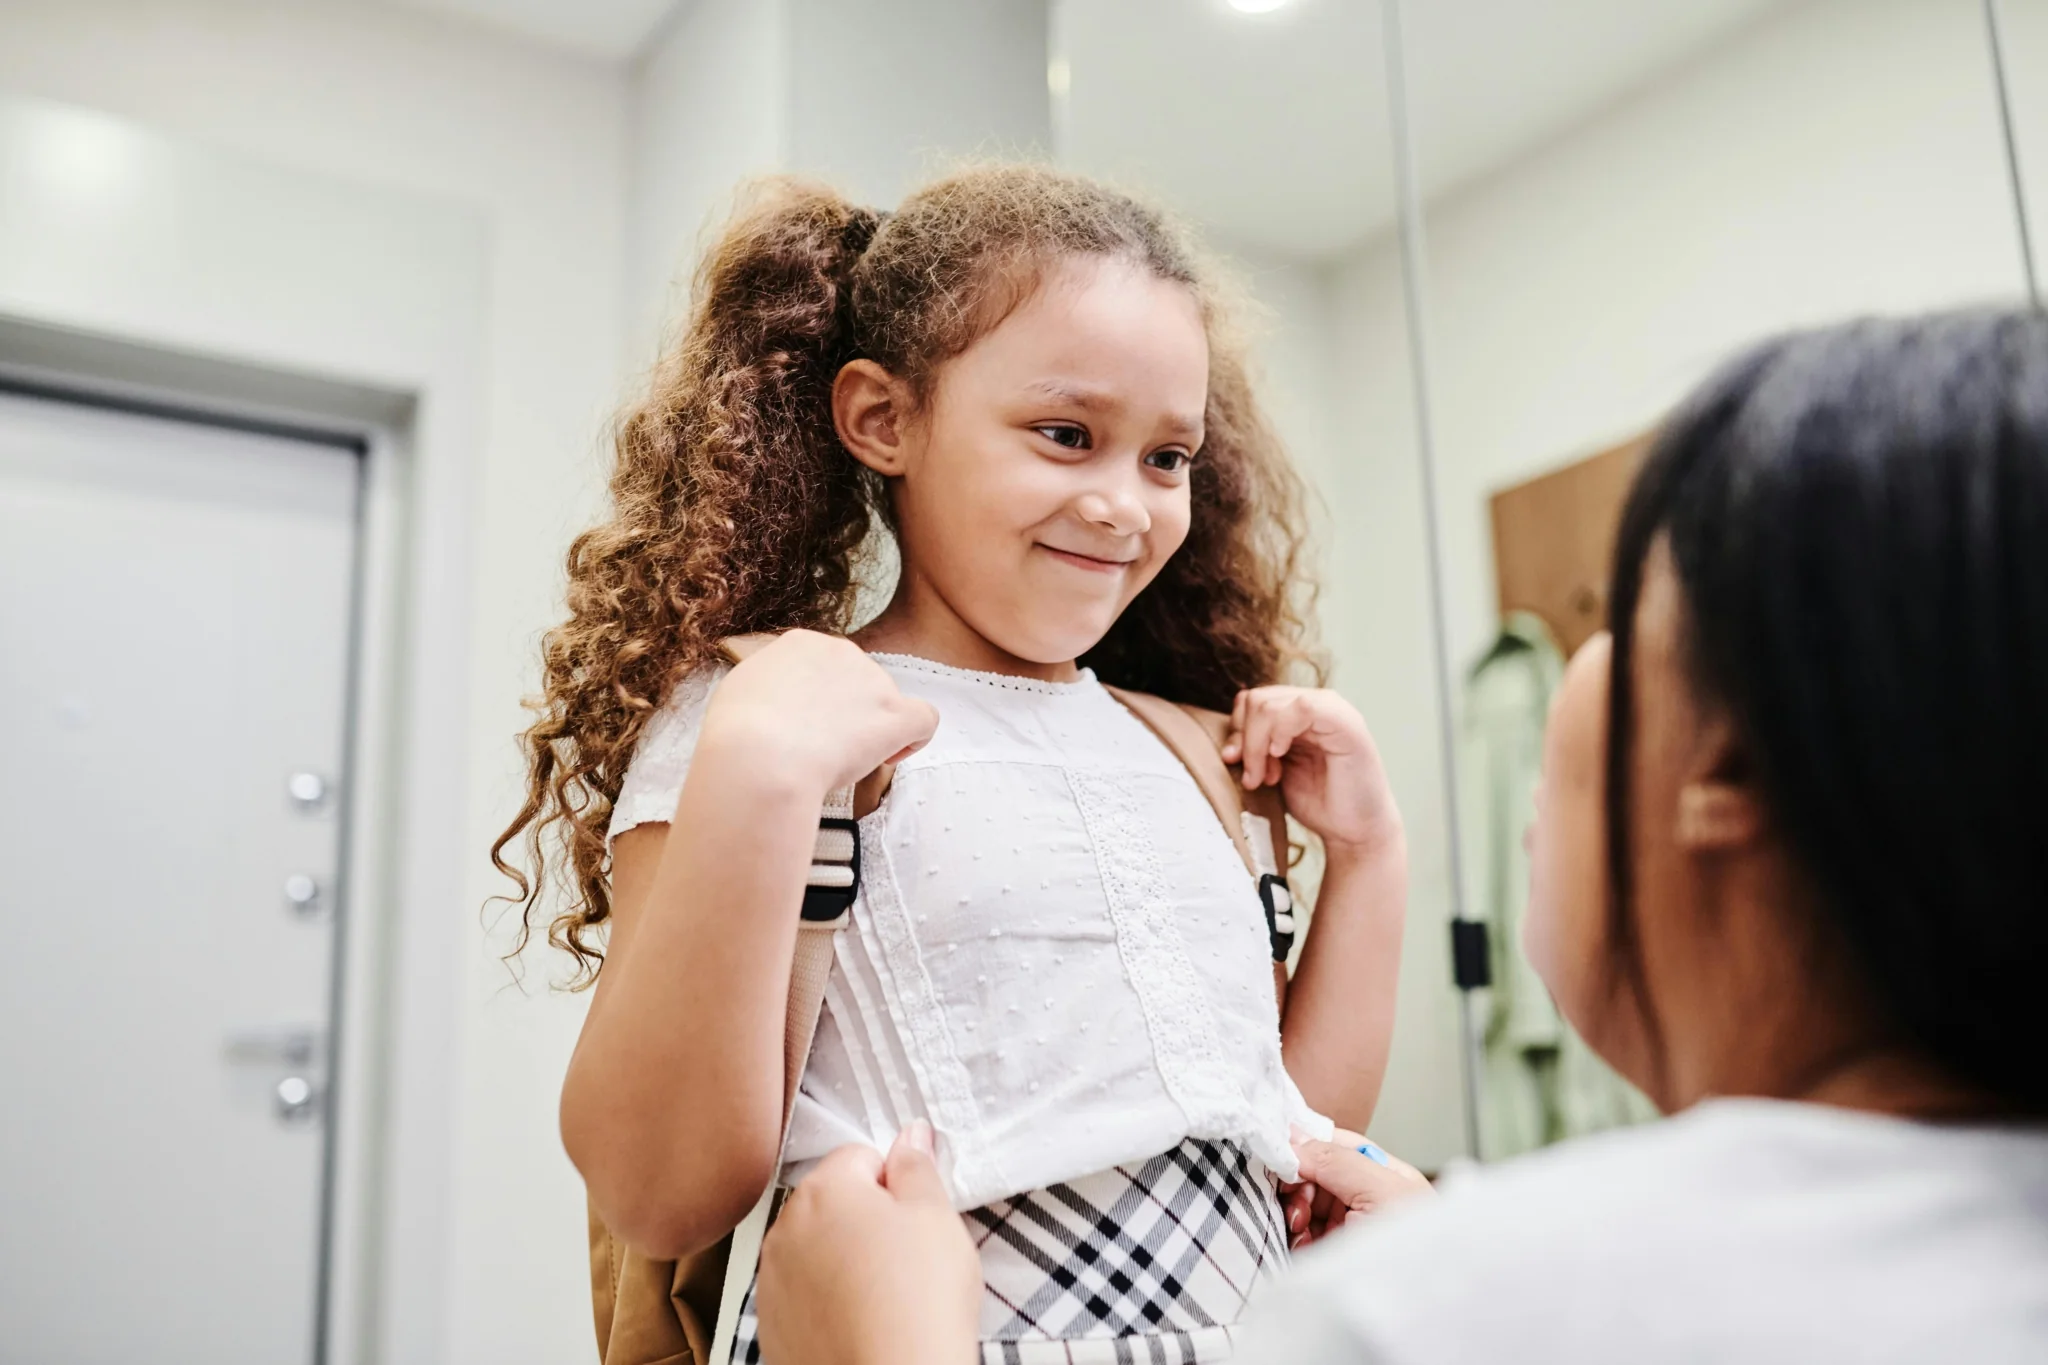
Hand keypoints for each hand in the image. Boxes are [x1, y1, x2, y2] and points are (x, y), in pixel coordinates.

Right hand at [703, 631, 938, 794]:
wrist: (760, 757)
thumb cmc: (736, 734)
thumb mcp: (739, 691)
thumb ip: (768, 687)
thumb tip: (777, 700)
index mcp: (801, 644)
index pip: (825, 668)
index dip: (821, 700)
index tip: (806, 727)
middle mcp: (842, 652)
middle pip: (858, 683)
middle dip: (847, 715)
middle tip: (821, 749)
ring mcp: (873, 681)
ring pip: (887, 704)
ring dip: (872, 731)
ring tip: (840, 762)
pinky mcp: (895, 713)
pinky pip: (923, 720)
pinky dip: (912, 740)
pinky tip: (890, 756)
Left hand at [757, 1122, 979, 1364]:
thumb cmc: (918, 1301)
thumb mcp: (935, 1217)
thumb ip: (917, 1167)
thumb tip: (910, 1136)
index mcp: (824, 1190)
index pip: (860, 1157)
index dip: (895, 1184)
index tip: (915, 1216)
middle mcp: (785, 1229)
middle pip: (832, 1203)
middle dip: (865, 1220)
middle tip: (907, 1257)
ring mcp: (773, 1281)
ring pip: (814, 1250)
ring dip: (843, 1260)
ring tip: (885, 1295)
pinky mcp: (772, 1326)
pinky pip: (802, 1296)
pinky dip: (826, 1302)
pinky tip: (860, 1321)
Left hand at [1222, 687, 1399, 857]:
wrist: (1354, 832)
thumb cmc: (1319, 803)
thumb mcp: (1273, 772)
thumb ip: (1253, 751)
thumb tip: (1227, 747)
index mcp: (1297, 713)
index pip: (1250, 701)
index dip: (1237, 731)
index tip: (1241, 766)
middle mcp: (1315, 704)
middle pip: (1255, 700)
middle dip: (1246, 741)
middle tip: (1256, 777)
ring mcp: (1332, 710)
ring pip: (1269, 704)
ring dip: (1257, 745)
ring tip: (1270, 777)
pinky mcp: (1347, 724)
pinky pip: (1302, 707)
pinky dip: (1280, 730)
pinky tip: (1280, 755)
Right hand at [1278, 1127, 1432, 1247]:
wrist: (1418, 1309)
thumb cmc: (1416, 1250)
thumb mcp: (1382, 1193)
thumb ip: (1338, 1160)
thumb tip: (1295, 1139)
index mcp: (1386, 1175)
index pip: (1338, 1144)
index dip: (1308, 1144)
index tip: (1282, 1153)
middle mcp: (1366, 1198)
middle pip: (1317, 1173)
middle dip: (1299, 1183)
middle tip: (1296, 1201)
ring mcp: (1349, 1228)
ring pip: (1305, 1204)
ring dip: (1294, 1212)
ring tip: (1299, 1227)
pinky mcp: (1333, 1254)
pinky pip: (1302, 1234)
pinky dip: (1294, 1236)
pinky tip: (1300, 1243)